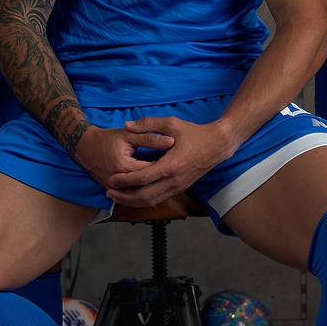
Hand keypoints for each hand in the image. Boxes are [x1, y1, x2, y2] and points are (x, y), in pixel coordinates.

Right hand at [73, 125, 173, 191]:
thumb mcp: (129, 134)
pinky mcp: (112, 192)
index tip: (178, 161)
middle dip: (163, 181)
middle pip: (147, 187)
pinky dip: (144, 197)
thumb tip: (170, 141)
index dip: (166, 167)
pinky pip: (131, 199)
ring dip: (156, 192)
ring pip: (139, 197)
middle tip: (176, 174)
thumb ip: (150, 137)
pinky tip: (155, 189)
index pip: (151, 170)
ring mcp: (114, 188)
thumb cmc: (107, 137)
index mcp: (124, 165)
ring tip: (168, 183)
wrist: (83, 146)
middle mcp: (118, 180)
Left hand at [104, 116, 233, 208]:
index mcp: (171, 165)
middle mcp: (174, 180)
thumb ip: (148, 124)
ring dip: (133, 202)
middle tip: (109, 192)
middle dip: (125, 196)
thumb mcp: (172, 123)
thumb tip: (128, 125)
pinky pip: (159, 199)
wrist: (217, 145)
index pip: (143, 178)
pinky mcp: (180, 188)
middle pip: (145, 196)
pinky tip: (133, 197)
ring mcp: (178, 187)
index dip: (125, 181)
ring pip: (152, 202)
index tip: (112, 179)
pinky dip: (144, 201)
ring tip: (117, 197)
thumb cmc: (195, 133)